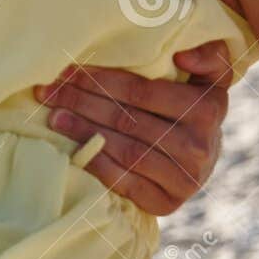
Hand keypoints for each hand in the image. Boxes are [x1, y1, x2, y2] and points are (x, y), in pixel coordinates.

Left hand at [35, 40, 232, 215]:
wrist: (202, 156)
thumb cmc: (193, 103)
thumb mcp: (209, 75)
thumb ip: (208, 55)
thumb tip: (182, 55)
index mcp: (208, 109)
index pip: (141, 92)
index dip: (99, 80)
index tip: (65, 70)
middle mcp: (199, 147)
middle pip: (126, 120)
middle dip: (81, 102)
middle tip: (48, 92)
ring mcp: (185, 179)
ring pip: (123, 150)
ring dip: (82, 132)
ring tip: (53, 117)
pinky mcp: (167, 203)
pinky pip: (124, 182)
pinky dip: (95, 164)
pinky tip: (71, 149)